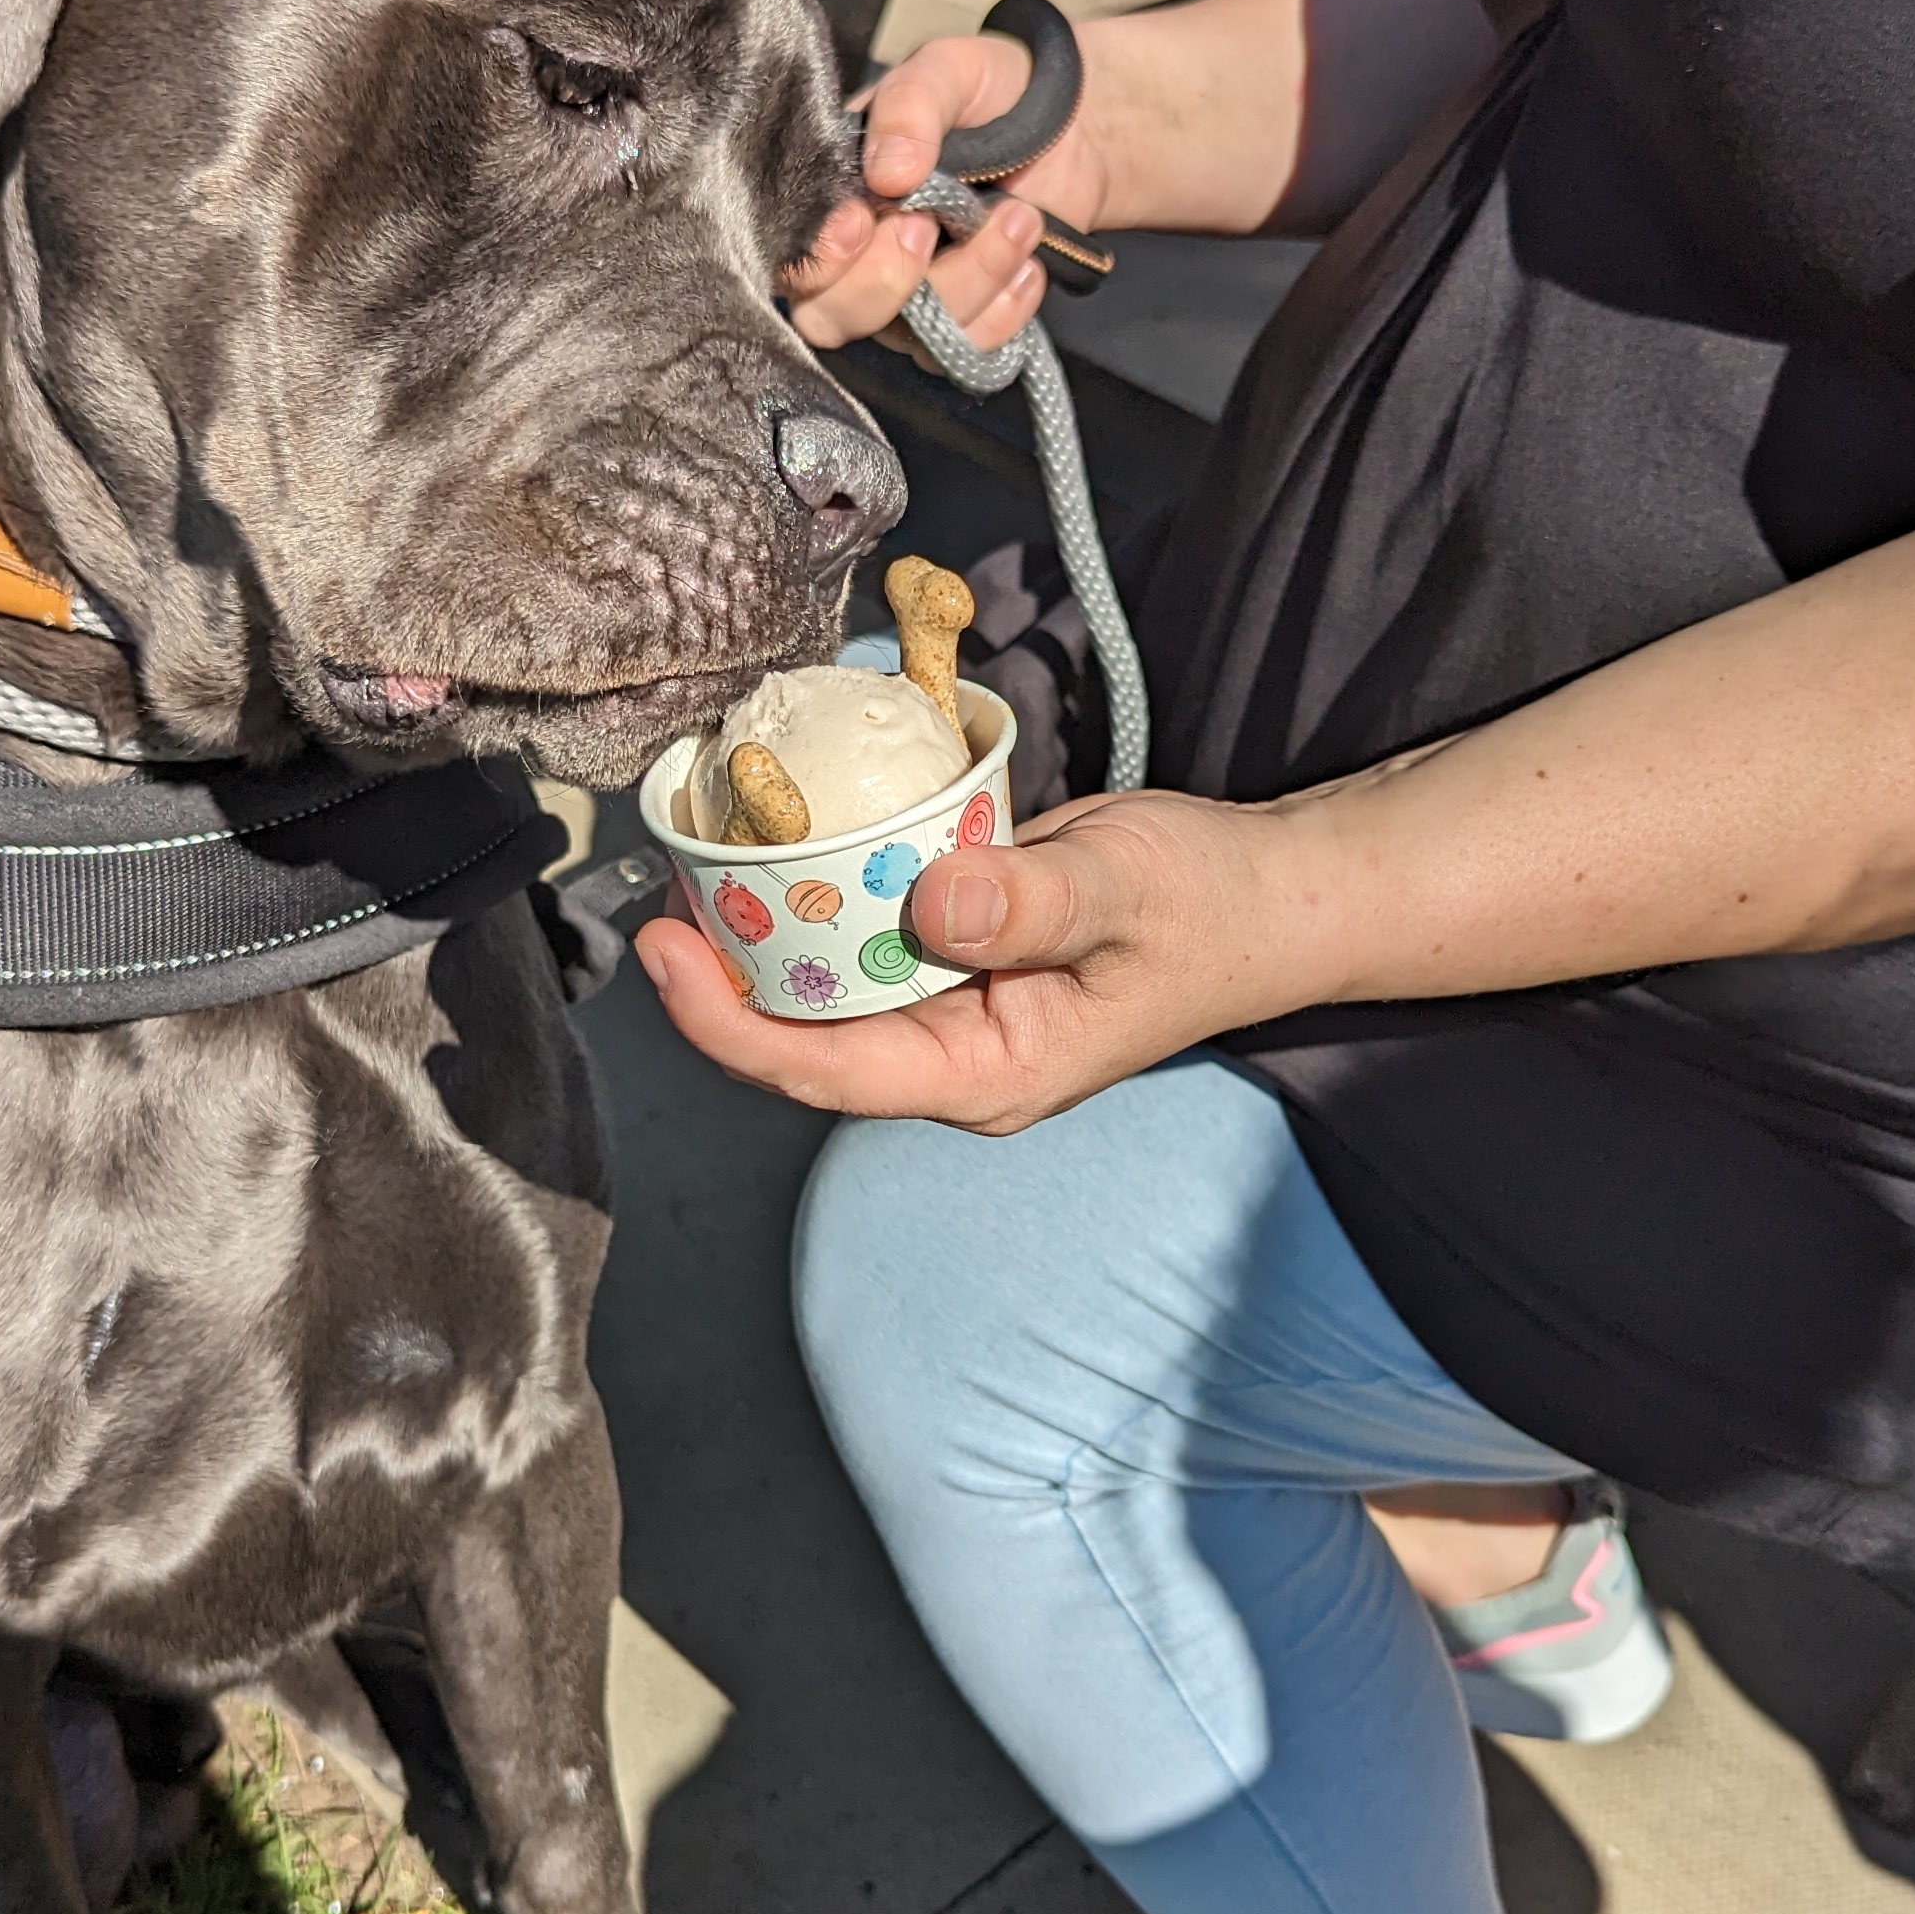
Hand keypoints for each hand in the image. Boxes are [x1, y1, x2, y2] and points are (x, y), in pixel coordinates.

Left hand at [633, 791, 1345, 1131]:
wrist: (1262, 896)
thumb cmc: (1206, 906)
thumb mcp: (1127, 890)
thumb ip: (1033, 903)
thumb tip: (933, 901)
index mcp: (983, 1072)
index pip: (825, 1072)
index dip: (729, 1023)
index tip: (663, 952)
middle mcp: (948, 1056)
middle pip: (798, 1038)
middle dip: (717, 975)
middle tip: (652, 882)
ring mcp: (944, 1011)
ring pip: (818, 989)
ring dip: (752, 933)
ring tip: (683, 857)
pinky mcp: (946, 956)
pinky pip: (855, 938)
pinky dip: (808, 894)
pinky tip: (765, 841)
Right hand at [783, 27, 1113, 360]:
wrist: (1072, 124)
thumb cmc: (989, 93)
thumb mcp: (947, 71)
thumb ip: (910, 106)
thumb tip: (888, 172)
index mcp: (831, 197)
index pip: (791, 257)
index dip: (820, 257)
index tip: (864, 218)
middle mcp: (858, 259)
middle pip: (831, 318)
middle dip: (886, 279)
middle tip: (932, 221)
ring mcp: (909, 300)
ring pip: (911, 336)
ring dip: (970, 280)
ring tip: (1019, 219)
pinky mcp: (963, 323)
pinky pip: (970, 349)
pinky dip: (1005, 309)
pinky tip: (1028, 263)